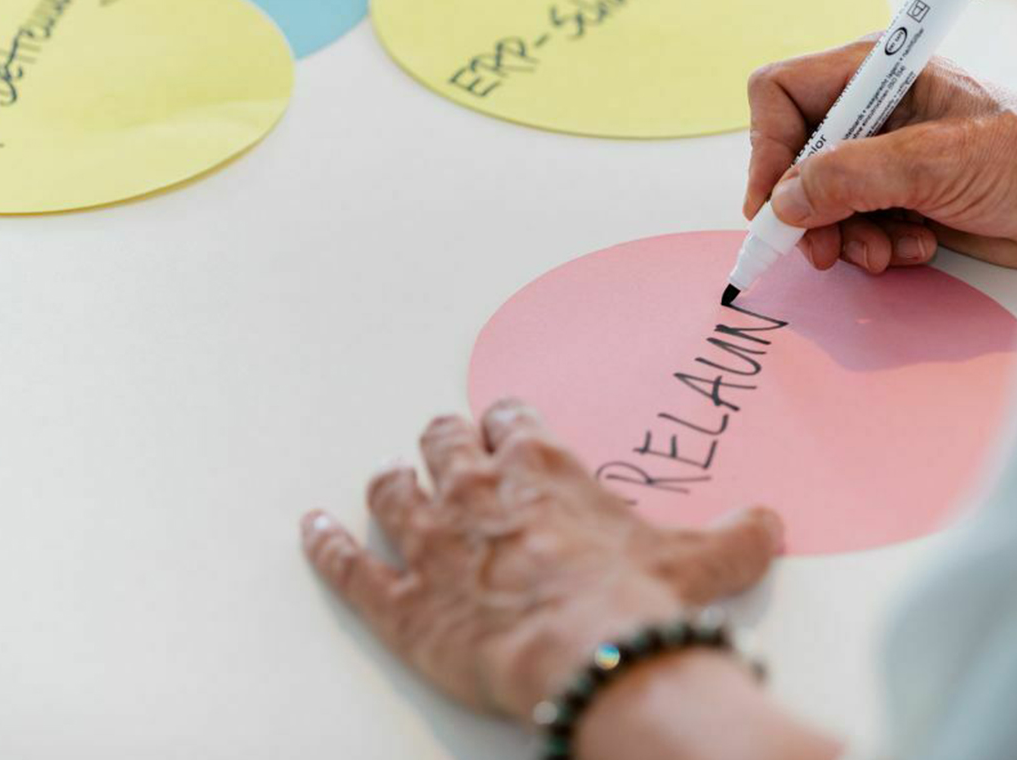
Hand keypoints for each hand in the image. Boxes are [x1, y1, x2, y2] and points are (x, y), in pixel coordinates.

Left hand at [301, 399, 782, 721]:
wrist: (592, 655)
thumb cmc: (637, 600)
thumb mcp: (703, 561)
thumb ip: (736, 535)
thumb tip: (769, 524)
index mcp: (540, 469)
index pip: (510, 420)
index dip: (504, 422)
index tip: (504, 426)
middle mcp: (475, 490)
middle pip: (441, 441)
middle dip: (443, 441)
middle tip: (445, 447)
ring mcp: (430, 542)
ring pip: (391, 489)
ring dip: (390, 484)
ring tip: (387, 481)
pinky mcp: (400, 601)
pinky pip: (348, 564)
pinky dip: (326, 546)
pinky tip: (312, 530)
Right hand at [746, 40, 1016, 272]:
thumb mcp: (937, 162)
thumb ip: (852, 177)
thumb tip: (784, 201)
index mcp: (878, 76)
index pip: (781, 93)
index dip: (767, 147)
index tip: (772, 203)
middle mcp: (871, 114)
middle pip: (790, 158)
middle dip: (807, 209)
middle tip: (824, 246)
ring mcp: (880, 159)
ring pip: (813, 202)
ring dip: (843, 237)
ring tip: (885, 250)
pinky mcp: (891, 199)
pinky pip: (846, 227)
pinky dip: (872, 247)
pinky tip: (912, 248)